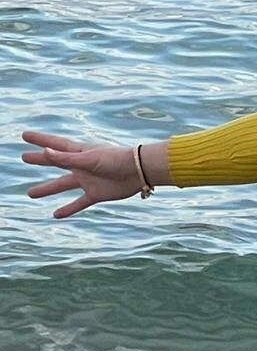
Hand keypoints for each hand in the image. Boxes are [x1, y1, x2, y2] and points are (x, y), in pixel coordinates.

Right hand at [21, 131, 143, 218]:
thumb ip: (66, 158)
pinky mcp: (96, 194)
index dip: (40, 140)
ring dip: (47, 189)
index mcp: (79, 152)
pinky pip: (79, 203)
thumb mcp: (89, 159)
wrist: (139, 172)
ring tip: (30, 193)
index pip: (54, 145)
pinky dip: (68, 208)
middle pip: (56, 162)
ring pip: (62, 185)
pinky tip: (55, 215)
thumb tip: (45, 152)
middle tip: (24, 157)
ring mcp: (88, 180)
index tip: (25, 135)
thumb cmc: (116, 160)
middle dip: (40, 160)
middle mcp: (81, 165)